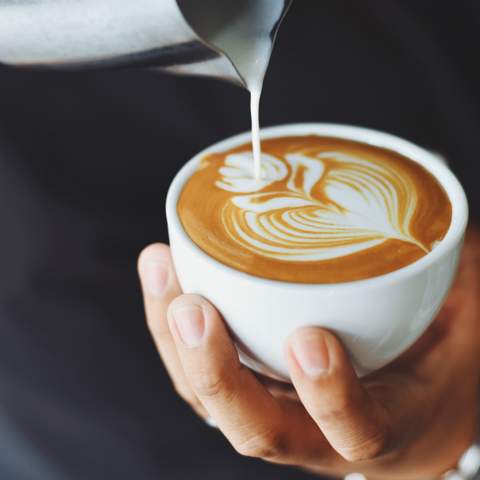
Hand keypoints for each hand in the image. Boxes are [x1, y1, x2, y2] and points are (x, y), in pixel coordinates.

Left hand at [138, 228, 479, 478]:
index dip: (331, 398)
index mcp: (378, 430)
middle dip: (216, 373)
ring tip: (162, 270)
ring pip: (208, 399)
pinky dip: (171, 321)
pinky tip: (165, 270)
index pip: (355, 433)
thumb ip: (446, 287)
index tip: (312, 341)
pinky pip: (196, 367)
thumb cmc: (436, 361)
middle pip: (256, 429)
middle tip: (193, 307)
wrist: (410, 399)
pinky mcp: (244, 382)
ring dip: (175, 338)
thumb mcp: (455, 330)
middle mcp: (314, 433)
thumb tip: (439, 223)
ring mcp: (272, 408)